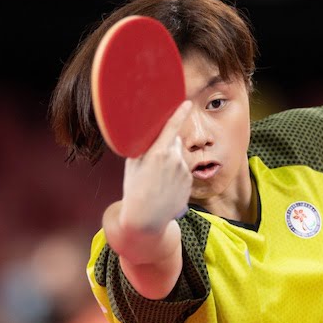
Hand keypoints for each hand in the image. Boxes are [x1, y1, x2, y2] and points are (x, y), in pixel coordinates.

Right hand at [119, 100, 192, 231]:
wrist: (146, 219)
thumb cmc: (135, 190)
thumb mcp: (133, 165)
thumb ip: (144, 148)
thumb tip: (151, 136)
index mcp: (159, 153)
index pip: (172, 127)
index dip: (180, 113)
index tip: (187, 103)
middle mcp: (175, 160)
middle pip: (175, 141)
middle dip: (167, 144)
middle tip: (153, 161)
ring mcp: (184, 172)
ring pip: (179, 157)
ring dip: (171, 161)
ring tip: (157, 178)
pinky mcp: (189, 182)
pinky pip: (183, 170)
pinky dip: (176, 174)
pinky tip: (165, 186)